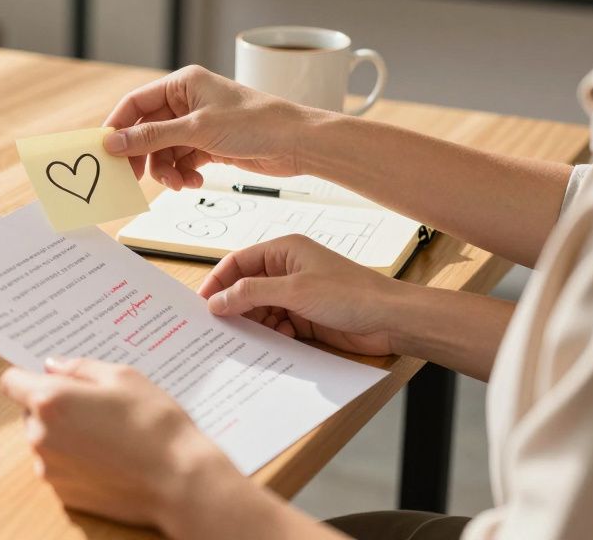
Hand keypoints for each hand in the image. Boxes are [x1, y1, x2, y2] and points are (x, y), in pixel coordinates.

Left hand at [0, 358, 246, 533]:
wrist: (178, 482)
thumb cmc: (154, 423)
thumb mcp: (123, 377)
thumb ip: (79, 368)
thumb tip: (52, 366)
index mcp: (50, 401)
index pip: (11, 381)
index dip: (28, 375)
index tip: (50, 377)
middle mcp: (40, 437)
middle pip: (31, 412)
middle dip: (54, 405)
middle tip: (95, 405)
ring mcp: (49, 469)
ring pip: (44, 440)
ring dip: (63, 434)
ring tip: (107, 434)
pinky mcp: (63, 494)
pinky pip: (58, 467)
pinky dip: (74, 460)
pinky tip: (108, 457)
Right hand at [102, 65, 325, 188]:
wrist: (296, 143)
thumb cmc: (255, 123)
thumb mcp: (196, 130)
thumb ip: (152, 137)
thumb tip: (114, 142)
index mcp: (182, 83)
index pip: (136, 102)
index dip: (118, 126)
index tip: (105, 150)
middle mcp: (188, 101)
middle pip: (147, 129)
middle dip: (143, 155)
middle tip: (133, 178)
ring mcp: (198, 124)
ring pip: (164, 150)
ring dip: (166, 170)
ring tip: (178, 183)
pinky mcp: (210, 144)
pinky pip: (182, 160)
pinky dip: (184, 173)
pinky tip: (194, 181)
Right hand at [198, 234, 408, 356]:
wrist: (390, 320)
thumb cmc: (350, 293)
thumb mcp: (294, 290)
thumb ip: (251, 293)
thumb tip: (217, 301)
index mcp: (284, 250)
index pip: (238, 261)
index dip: (217, 280)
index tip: (202, 303)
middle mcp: (287, 270)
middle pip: (246, 286)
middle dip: (233, 305)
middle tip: (217, 326)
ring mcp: (296, 294)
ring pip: (260, 308)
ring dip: (253, 323)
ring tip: (244, 338)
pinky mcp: (305, 316)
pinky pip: (276, 325)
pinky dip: (271, 334)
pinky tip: (275, 342)